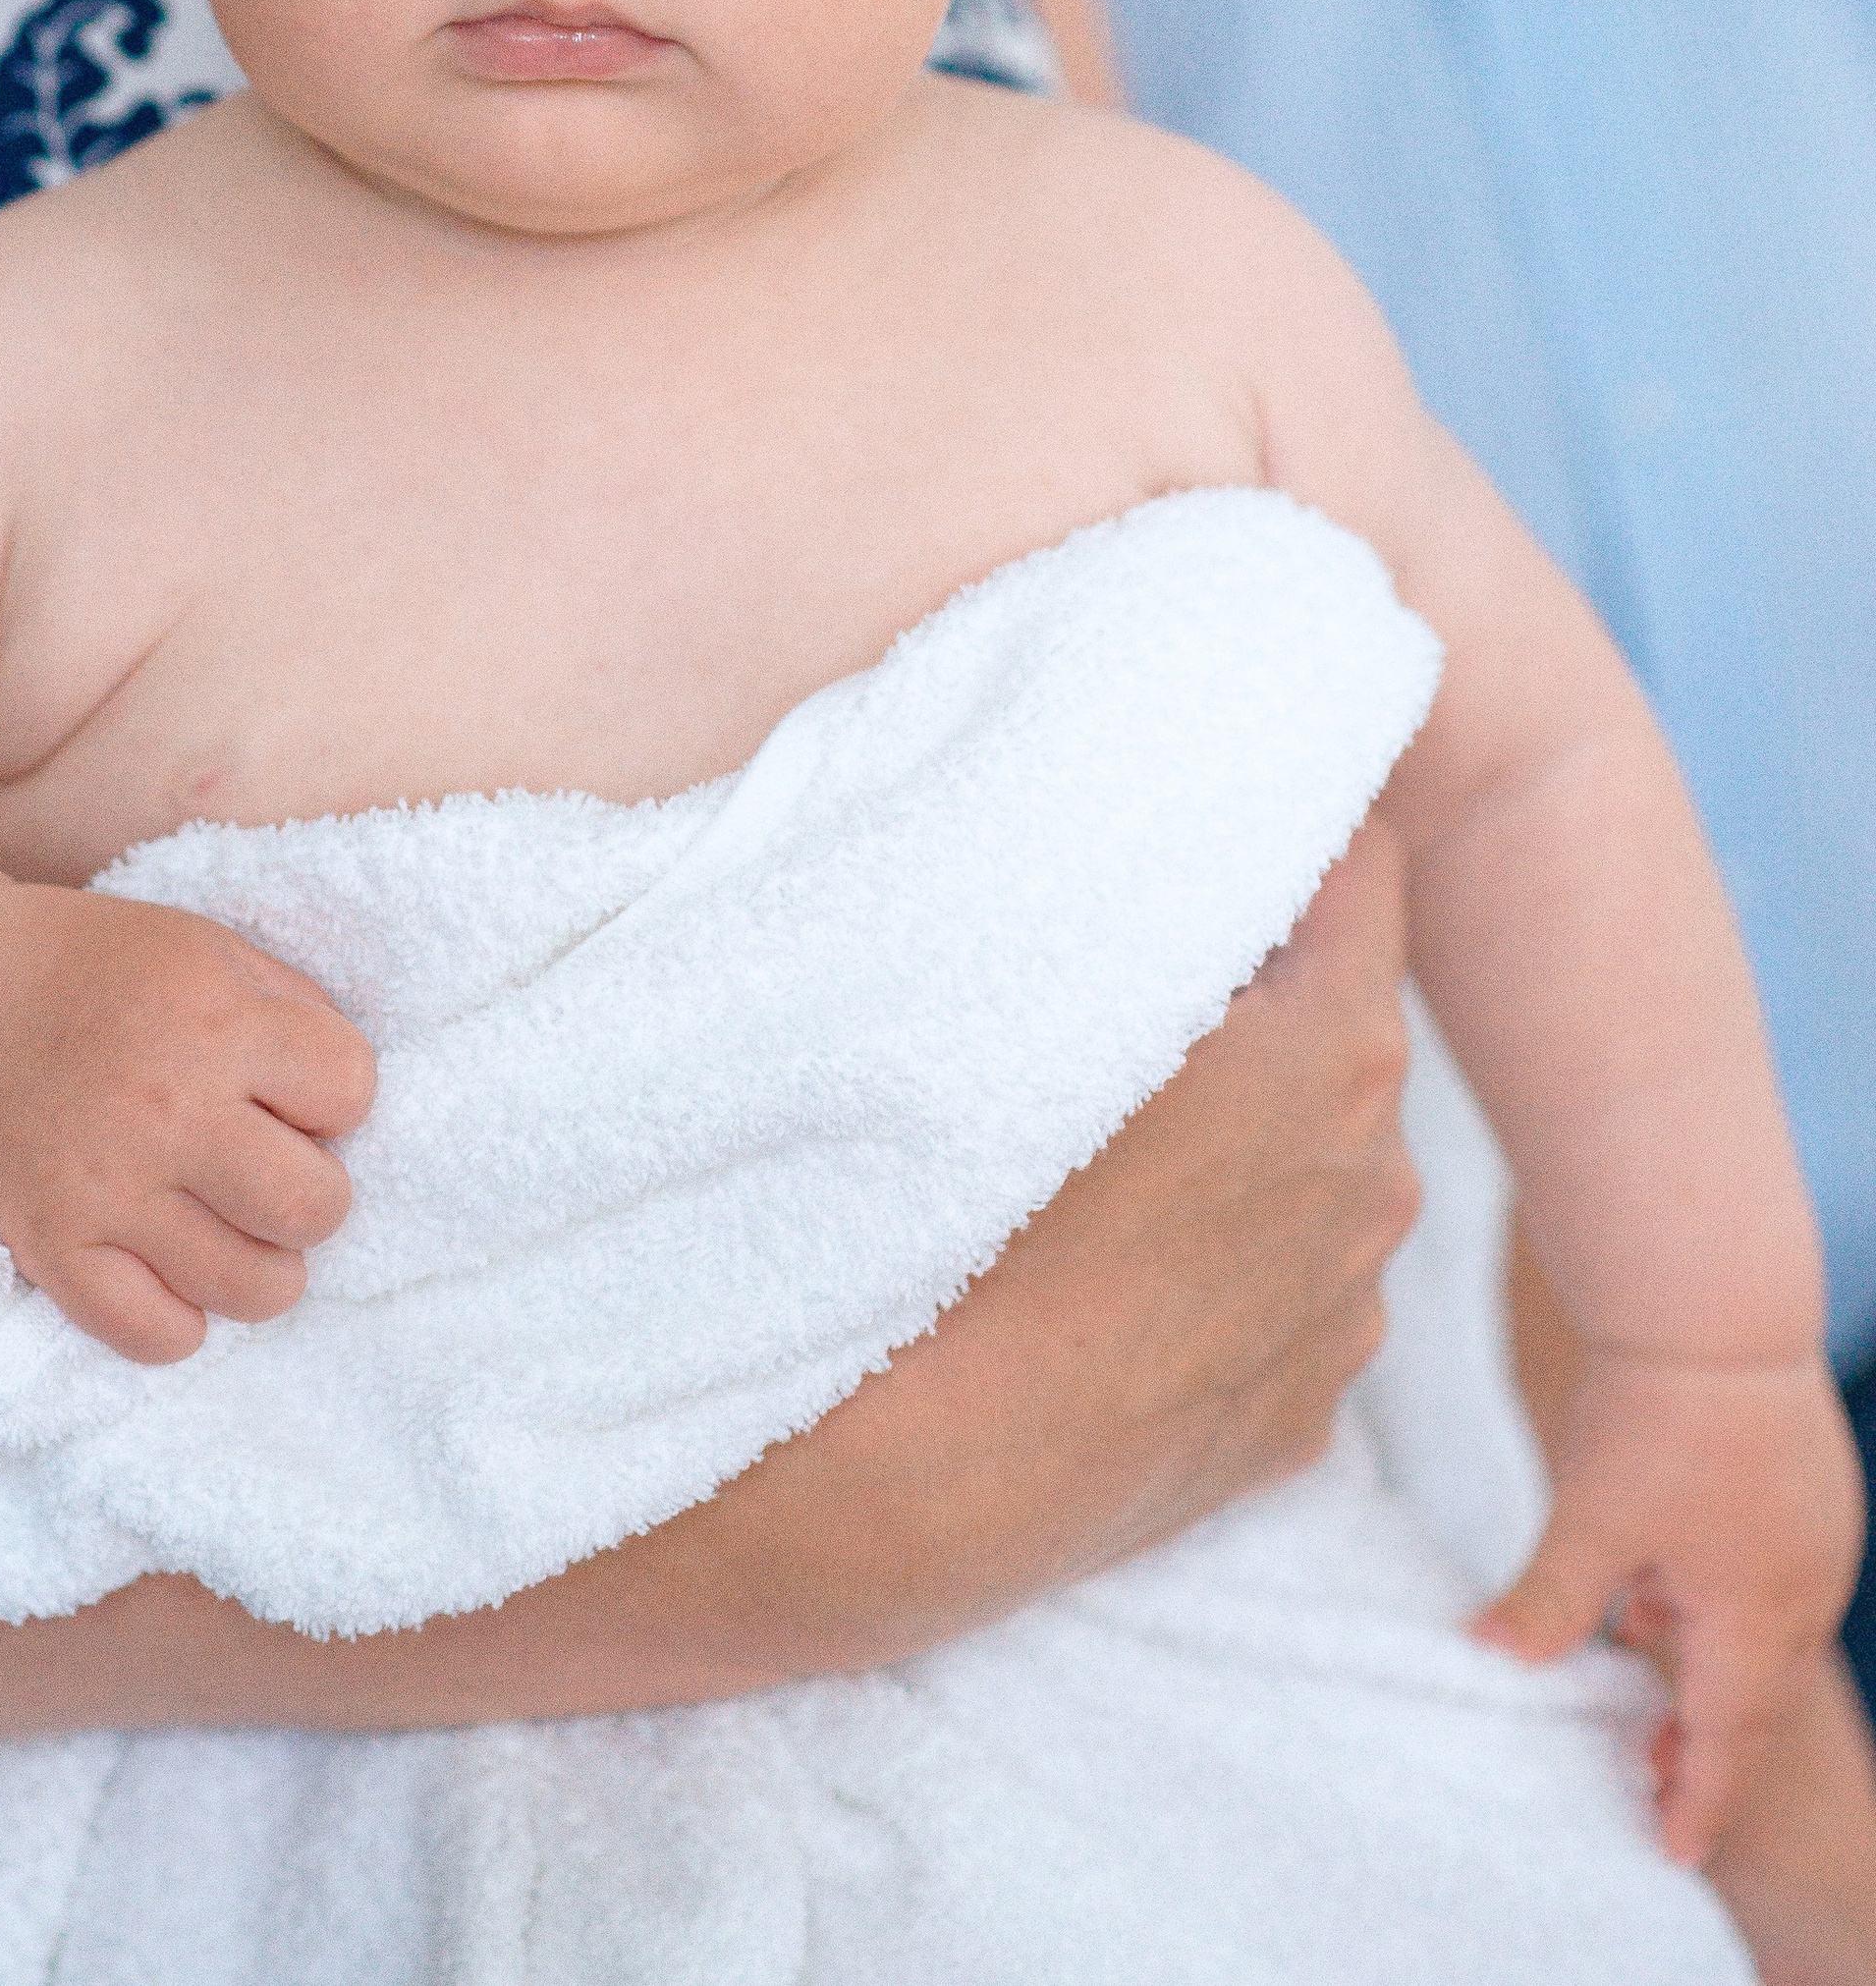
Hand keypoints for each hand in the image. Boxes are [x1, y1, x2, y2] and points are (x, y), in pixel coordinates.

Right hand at [0, 883, 377, 1364]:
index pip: (350, 1090)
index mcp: (215, 1021)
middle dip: (314, 1195)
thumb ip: (293, 1011)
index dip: (336, 1095)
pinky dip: (182, 1321)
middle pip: (315, 1207)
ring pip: (253, 1288)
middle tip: (271, 1174)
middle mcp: (166, 1109)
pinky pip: (154, 1336)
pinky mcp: (50, 1248)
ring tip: (234, 1229)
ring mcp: (106, 1188)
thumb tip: (350, 1101)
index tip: (292, 1093)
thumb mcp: (210, 951)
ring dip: (264, 1267)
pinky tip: (174, 1272)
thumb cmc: (101, 973)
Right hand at [649, 823, 1421, 1671]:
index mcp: (1336, 1049)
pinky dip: (1209, 1264)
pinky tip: (1099, 1272)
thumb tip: (1155, 788)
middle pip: (1332, 1018)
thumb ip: (1124, 883)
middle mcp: (1375, 1180)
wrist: (893, 1481)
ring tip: (1092, 1147)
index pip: (1366, 864)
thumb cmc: (942, 1203)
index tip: (1209, 814)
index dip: (1287, 826)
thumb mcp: (1025, 984)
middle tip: (1116, 975)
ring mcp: (1339, 1317)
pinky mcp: (1289, 1429)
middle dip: (1249, 990)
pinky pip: (1267, 1291)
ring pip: (1305, 1164)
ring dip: (1234, 1135)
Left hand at [1476, 1345, 1864, 1863]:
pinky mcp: (1813, 1487)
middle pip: (1751, 1693)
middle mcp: (1803, 1589)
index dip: (1696, 1799)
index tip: (1672, 1849)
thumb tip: (1487, 1657)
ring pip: (1763, 1630)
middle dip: (1702, 1740)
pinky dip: (1725, 1600)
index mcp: (1753, 1617)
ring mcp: (1819, 1536)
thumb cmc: (1653, 1414)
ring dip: (1711, 1665)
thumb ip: (1547, 1600)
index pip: (1724, 1739)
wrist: (1715, 1304)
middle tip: (1650, 1774)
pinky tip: (1670, 1582)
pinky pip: (1773, 1573)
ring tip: (1647, 1680)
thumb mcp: (1589, 1517)